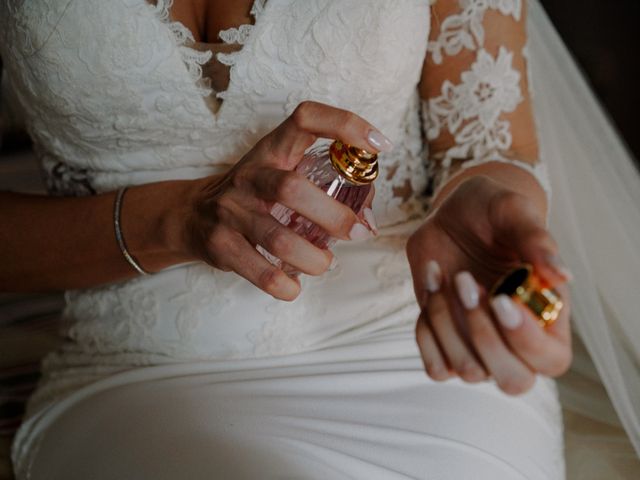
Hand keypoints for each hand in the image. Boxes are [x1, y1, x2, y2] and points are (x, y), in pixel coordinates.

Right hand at [181, 101, 388, 300]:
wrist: (192, 214)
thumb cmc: (256, 195)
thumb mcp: (284, 176)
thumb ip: (327, 191)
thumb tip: (366, 224)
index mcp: (273, 150)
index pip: (307, 118)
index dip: (345, 124)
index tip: (379, 145)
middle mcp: (251, 173)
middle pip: (293, 189)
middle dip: (334, 217)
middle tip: (356, 234)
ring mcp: (231, 208)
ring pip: (278, 238)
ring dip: (313, 259)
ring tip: (324, 264)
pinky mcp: (220, 242)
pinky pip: (258, 270)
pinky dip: (283, 284)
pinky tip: (292, 286)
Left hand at [406, 175, 572, 394]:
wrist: (455, 216)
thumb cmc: (493, 213)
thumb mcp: (514, 213)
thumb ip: (537, 241)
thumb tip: (562, 275)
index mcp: (548, 315)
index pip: (551, 359)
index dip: (526, 339)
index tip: (500, 297)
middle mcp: (516, 341)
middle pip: (514, 381)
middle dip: (483, 335)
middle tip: (465, 280)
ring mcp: (479, 347)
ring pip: (468, 370)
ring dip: (447, 320)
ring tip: (443, 273)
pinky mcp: (446, 343)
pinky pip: (436, 366)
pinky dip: (426, 331)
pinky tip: (431, 287)